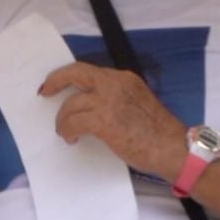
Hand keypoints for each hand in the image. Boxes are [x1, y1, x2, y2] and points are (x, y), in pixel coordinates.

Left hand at [41, 62, 187, 178]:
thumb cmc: (159, 134)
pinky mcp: (104, 121)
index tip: (56, 84)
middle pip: (76, 73)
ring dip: (63, 119)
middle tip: (44, 92)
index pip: (89, 70)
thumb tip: (90, 106)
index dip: (68, 76)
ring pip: (71, 104)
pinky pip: (73, 122)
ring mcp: (109, 101)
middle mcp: (115, 84)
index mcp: (124, 79)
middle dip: (55, 80)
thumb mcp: (137, 103)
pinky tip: (71, 139)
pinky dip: (67, 130)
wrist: (174, 149)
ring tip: (65, 131)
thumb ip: (116, 99)